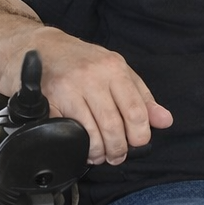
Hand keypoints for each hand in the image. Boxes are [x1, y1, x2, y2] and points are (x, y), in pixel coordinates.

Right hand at [0, 28, 172, 166]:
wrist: (38, 48)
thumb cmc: (80, 61)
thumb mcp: (116, 70)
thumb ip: (141, 96)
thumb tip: (165, 120)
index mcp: (114, 68)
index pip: (136, 111)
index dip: (139, 136)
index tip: (136, 144)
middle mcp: (93, 76)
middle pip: (114, 125)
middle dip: (118, 149)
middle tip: (117, 155)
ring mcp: (69, 88)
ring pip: (93, 132)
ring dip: (99, 152)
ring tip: (100, 154)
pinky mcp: (49, 100)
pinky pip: (68, 132)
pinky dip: (77, 146)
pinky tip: (80, 146)